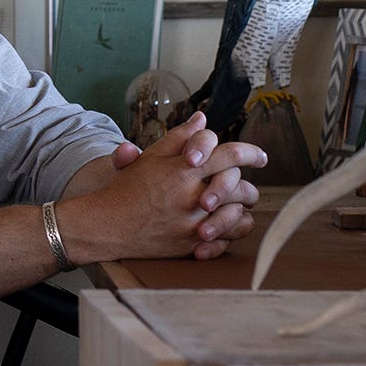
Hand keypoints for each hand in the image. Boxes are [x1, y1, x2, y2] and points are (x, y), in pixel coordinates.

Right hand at [64, 113, 265, 262]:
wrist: (106, 225)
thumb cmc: (126, 189)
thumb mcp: (150, 158)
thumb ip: (179, 137)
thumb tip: (201, 119)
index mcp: (183, 171)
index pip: (229, 156)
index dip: (250, 153)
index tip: (260, 157)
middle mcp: (192, 197)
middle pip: (240, 187)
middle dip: (248, 185)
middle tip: (248, 185)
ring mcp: (194, 224)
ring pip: (238, 215)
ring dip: (242, 208)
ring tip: (239, 205)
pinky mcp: (191, 246)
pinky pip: (228, 240)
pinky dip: (232, 232)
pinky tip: (227, 225)